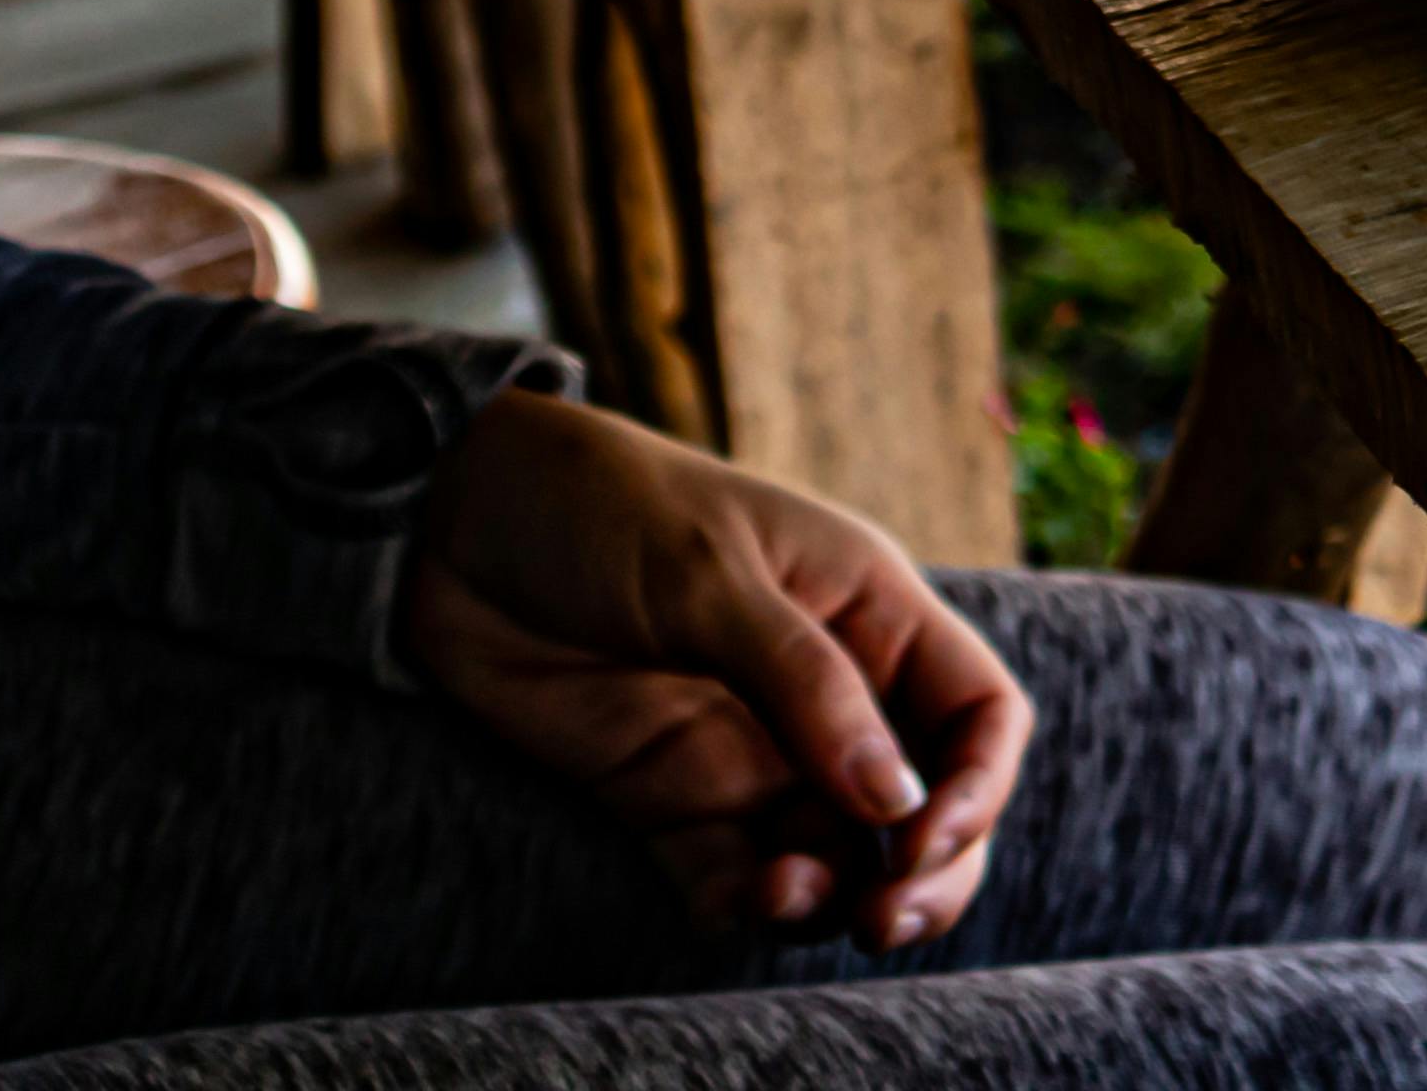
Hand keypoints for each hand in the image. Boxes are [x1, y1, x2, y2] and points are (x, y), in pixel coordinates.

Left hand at [399, 388, 1034, 950]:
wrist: (449, 521)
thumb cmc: (595, 505)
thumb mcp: (707, 574)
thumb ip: (803, 683)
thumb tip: (895, 801)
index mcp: (867, 611)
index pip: (976, 713)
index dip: (977, 785)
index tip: (920, 839)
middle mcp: (825, 692)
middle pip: (923, 807)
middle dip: (924, 875)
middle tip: (880, 920)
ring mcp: (749, 749)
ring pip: (835, 858)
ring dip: (832, 900)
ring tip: (784, 898)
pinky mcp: (669, 797)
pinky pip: (731, 878)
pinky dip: (746, 908)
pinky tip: (732, 899)